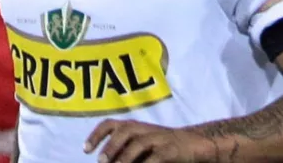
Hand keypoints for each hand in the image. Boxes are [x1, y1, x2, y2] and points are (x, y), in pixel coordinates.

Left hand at [84, 119, 214, 162]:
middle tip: (101, 161)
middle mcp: (145, 129)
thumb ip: (125, 152)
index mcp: (135, 127)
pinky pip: (156, 158)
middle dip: (111, 145)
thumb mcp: (142, 146)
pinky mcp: (171, 151)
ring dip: (125, 157)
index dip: (97, 134)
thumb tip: (104, 161)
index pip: (111, 124)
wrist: (196, 144)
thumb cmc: (163, 147)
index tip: (85, 149)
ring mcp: (159, 139)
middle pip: (125, 130)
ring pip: (139, 143)